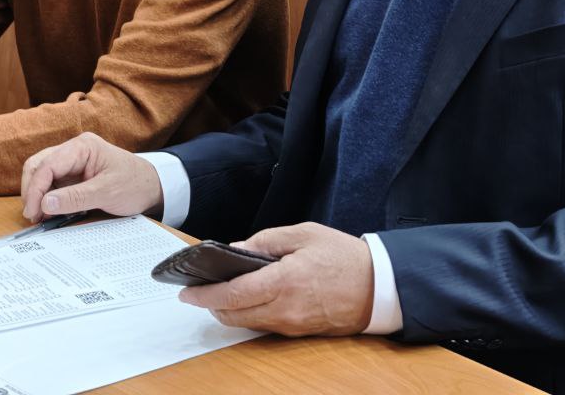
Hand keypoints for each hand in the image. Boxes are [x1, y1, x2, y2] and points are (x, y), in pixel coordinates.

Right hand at [19, 132, 163, 222]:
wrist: (152, 187)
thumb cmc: (135, 184)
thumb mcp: (107, 193)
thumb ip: (76, 198)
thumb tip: (45, 203)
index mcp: (82, 147)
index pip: (47, 164)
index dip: (36, 188)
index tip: (33, 211)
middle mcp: (74, 151)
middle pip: (39, 165)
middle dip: (32, 190)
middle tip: (33, 216)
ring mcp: (72, 162)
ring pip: (41, 174)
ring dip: (37, 195)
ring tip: (39, 217)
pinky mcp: (73, 175)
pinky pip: (52, 184)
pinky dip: (46, 198)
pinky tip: (48, 213)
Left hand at [178, 222, 374, 336]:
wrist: (378, 287)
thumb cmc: (343, 257)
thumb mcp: (304, 234)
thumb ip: (267, 240)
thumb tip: (237, 249)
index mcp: (283, 281)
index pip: (233, 294)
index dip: (205, 295)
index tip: (186, 291)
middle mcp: (284, 309)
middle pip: (233, 315)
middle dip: (212, 305)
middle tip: (200, 290)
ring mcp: (291, 324)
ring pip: (247, 323)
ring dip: (229, 310)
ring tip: (222, 290)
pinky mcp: (298, 331)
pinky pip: (264, 325)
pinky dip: (250, 313)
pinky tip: (249, 298)